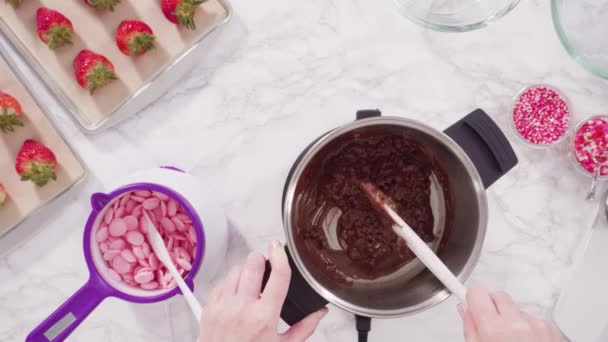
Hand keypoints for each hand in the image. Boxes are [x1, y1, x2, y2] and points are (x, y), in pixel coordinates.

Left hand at [199, 241, 327, 341]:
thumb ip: (304, 328)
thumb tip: (319, 313)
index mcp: (264, 317)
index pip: (278, 275)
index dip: (280, 255)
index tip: (278, 247)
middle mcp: (242, 308)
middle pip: (253, 263)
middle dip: (261, 261)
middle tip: (264, 269)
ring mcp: (223, 306)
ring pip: (236, 269)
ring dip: (245, 272)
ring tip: (250, 286)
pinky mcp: (209, 307)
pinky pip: (221, 281)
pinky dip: (230, 283)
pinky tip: (236, 295)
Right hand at [458, 287, 562, 341]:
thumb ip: (471, 329)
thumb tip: (465, 310)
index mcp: (494, 330)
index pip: (477, 292)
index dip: (472, 298)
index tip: (468, 300)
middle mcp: (518, 323)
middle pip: (498, 296)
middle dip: (491, 307)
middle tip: (489, 326)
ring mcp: (538, 326)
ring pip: (516, 309)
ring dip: (511, 321)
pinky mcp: (552, 330)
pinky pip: (534, 320)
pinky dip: (528, 330)